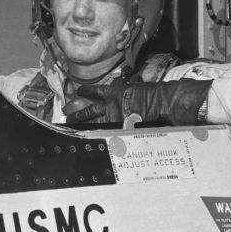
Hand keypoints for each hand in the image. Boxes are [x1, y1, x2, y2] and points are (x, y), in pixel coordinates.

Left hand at [63, 79, 212, 125]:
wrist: (163, 102)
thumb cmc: (156, 93)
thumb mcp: (139, 88)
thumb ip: (129, 93)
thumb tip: (128, 97)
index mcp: (117, 92)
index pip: (97, 91)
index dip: (87, 92)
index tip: (79, 92)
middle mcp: (112, 105)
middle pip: (90, 111)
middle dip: (77, 114)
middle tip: (66, 116)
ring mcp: (115, 119)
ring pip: (94, 124)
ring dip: (82, 126)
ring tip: (73, 130)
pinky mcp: (121, 130)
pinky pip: (108, 135)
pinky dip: (101, 138)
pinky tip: (95, 143)